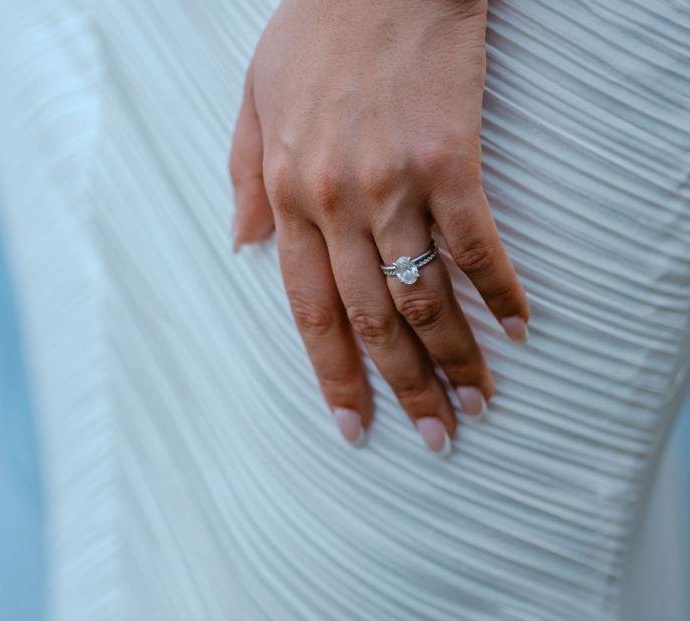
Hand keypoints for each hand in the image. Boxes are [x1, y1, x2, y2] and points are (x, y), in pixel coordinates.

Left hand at [229, 0, 527, 452]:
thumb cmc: (318, 23)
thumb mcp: (254, 99)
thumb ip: (245, 178)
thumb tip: (242, 250)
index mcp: (289, 199)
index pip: (311, 315)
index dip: (334, 378)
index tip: (354, 427)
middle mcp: (337, 205)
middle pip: (371, 323)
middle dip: (402, 389)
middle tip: (435, 438)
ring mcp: (393, 185)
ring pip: (423, 297)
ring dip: (454, 360)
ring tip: (477, 405)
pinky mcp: (450, 157)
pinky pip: (476, 243)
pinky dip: (500, 292)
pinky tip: (519, 330)